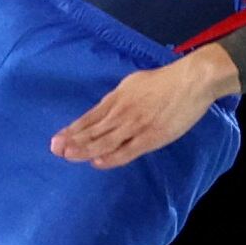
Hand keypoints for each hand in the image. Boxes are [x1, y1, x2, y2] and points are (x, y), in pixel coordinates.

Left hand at [51, 55, 228, 168]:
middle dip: (72, 141)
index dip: (73, 129)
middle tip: (54, 149)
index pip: (90, 117)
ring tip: (67, 156)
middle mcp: (121, 112)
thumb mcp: (134, 83)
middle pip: (92, 130)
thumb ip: (120, 98)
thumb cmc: (165, 81)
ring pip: (104, 141)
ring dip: (84, 150)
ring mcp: (135, 125)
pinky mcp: (150, 137)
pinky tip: (97, 163)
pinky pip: (126, 150)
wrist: (191, 81)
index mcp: (117, 98)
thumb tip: (107, 109)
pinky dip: (111, 158)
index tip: (58, 138)